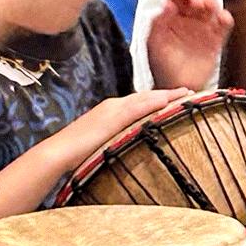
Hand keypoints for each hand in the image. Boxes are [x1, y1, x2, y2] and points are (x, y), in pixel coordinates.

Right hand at [58, 87, 189, 166]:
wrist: (58, 153)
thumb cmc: (76, 154)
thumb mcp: (101, 144)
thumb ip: (115, 142)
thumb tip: (128, 150)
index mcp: (111, 111)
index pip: (140, 102)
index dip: (158, 99)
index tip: (175, 98)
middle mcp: (114, 105)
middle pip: (146, 96)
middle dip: (167, 93)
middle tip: (188, 91)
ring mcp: (113, 109)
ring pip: (145, 98)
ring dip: (166, 95)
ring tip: (185, 93)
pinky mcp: (112, 117)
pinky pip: (138, 108)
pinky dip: (153, 103)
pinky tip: (167, 101)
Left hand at [148, 0, 233, 90]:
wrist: (178, 87)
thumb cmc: (163, 67)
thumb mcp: (155, 44)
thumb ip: (159, 23)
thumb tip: (167, 4)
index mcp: (171, 18)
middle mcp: (187, 20)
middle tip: (199, 4)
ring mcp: (202, 29)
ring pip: (211, 8)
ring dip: (213, 4)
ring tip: (212, 10)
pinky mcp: (215, 39)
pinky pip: (223, 24)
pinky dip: (225, 18)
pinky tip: (223, 19)